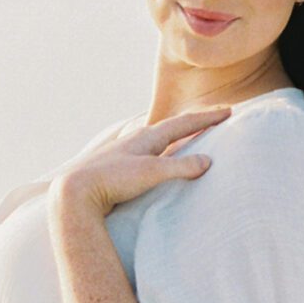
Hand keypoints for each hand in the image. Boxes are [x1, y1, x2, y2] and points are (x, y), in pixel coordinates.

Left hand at [51, 106, 229, 218]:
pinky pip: (148, 151)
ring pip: (158, 137)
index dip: (207, 117)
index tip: (228, 110)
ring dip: (176, 134)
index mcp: (148, 136)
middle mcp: (137, 138)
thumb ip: (180, 167)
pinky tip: (156, 154)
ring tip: (188, 133)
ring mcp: (127, 151)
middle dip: (195, 122)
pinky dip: (161, 149)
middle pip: (172, 126)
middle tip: (214, 116)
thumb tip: (207, 162)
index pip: (184, 123)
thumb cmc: (112, 180)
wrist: (75, 192)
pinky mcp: (119, 166)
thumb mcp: (151, 172)